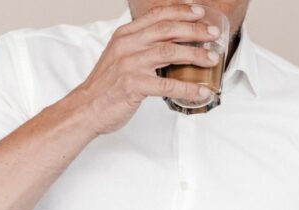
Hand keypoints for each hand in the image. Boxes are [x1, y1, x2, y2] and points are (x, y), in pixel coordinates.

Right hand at [68, 4, 221, 134]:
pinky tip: (201, 90)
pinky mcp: (133, 85)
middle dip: (194, 30)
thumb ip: (139, 47)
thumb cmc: (105, 86)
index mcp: (124, 35)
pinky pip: (167, 85)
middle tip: (213, 34)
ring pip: (170, 52)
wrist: (85, 108)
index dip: (180, 11)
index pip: (156, 15)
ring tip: (212, 59)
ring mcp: (129, 64)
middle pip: (167, 30)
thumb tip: (168, 45)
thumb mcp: (119, 57)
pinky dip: (188, 88)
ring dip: (195, 54)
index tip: (199, 12)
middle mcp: (127, 45)